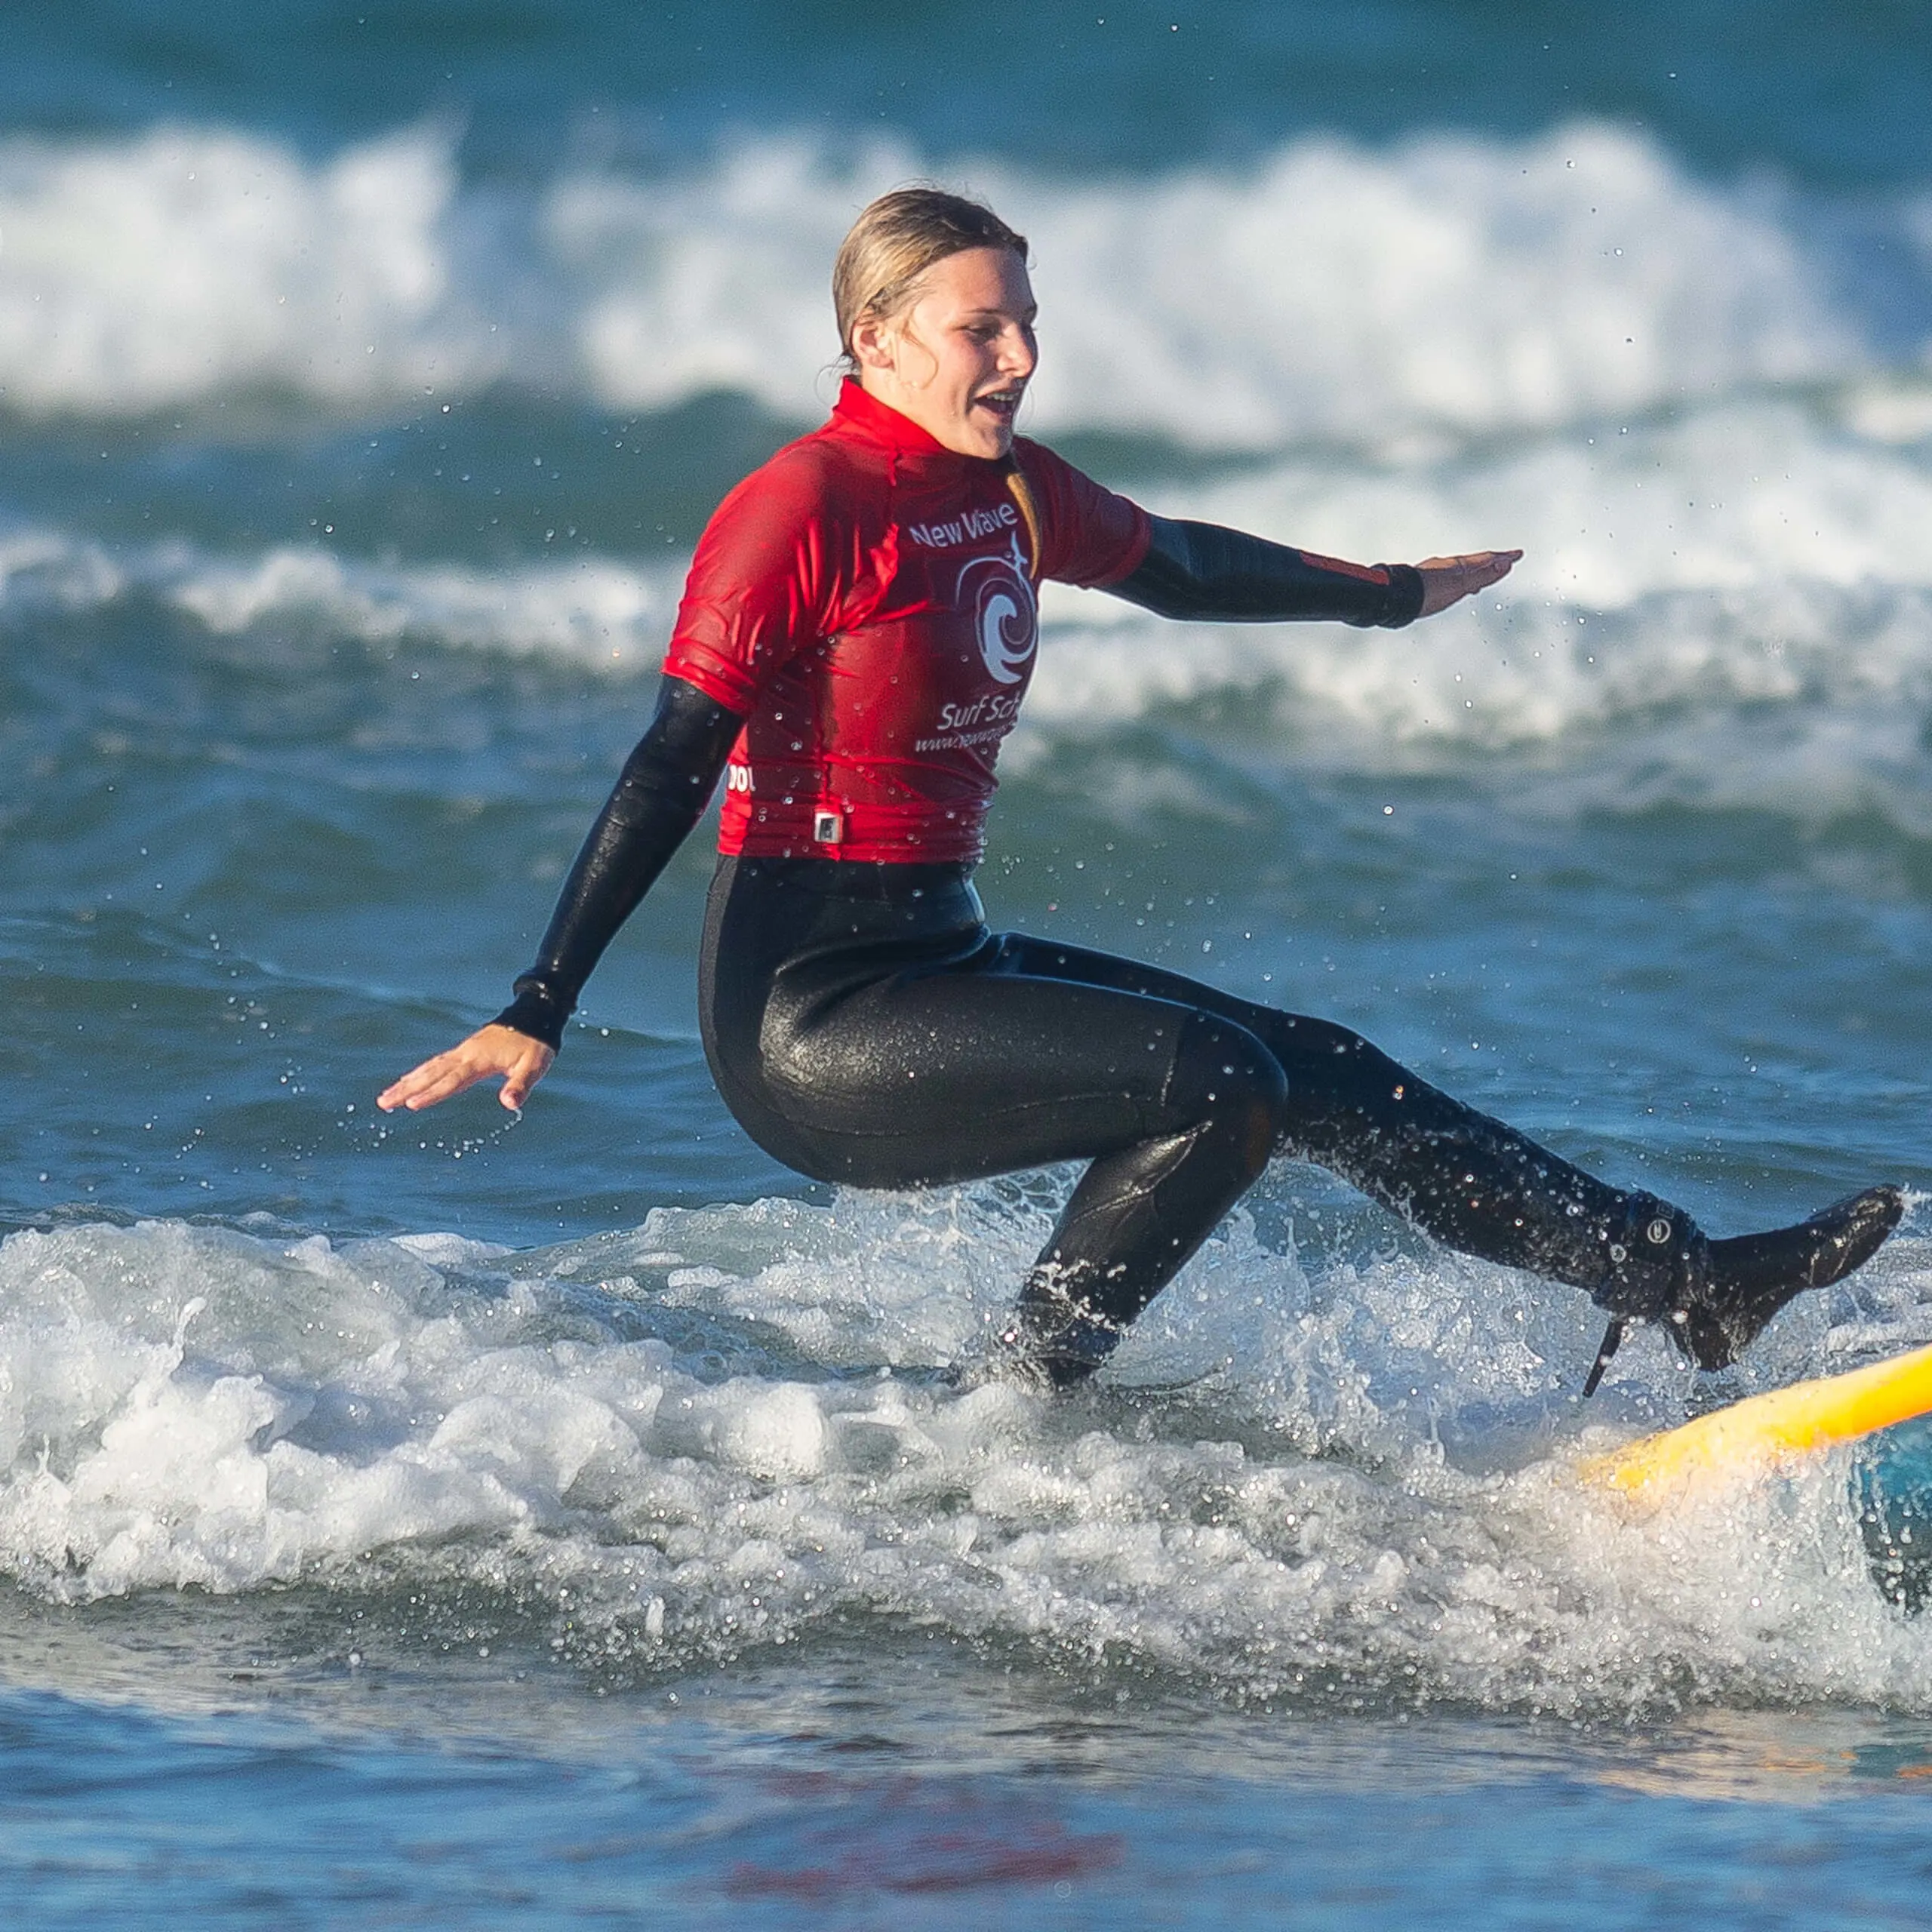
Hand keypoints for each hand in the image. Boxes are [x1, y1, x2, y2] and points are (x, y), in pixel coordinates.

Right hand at [378, 1023, 555, 1114]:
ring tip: (386, 1097)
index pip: (453, 1080)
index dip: (433, 1094)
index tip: (412, 1105)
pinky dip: (421, 1073)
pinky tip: (410, 1080)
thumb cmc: (536, 1044)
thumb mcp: (535, 1066)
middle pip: (431, 1073)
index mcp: (480, 1059)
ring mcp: (463, 1051)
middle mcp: (466, 1054)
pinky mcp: (464, 1050)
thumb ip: (521, 1084)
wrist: (534, 1015)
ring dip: (408, 1082)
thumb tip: (509, 1104)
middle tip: (383, 1103)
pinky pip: (437, 1063)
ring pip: (429, 1067)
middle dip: (406, 1089)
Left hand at [1414, 549, 1521, 617]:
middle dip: (1492, 561)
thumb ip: (1482, 576)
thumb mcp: (1460, 586)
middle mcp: (1448, 566)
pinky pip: (1451, 577)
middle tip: (1506, 560)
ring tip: (1486, 573)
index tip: (1518, 554)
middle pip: (1475, 562)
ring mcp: (1436, 573)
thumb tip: (1505, 565)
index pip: (1486, 559)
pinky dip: (1462, 579)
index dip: (1504, 558)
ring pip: (1463, 570)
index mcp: (1458, 566)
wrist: (1396, 598)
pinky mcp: (1426, 583)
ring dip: (1477, 570)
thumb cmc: (1427, 592)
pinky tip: (1457, 586)